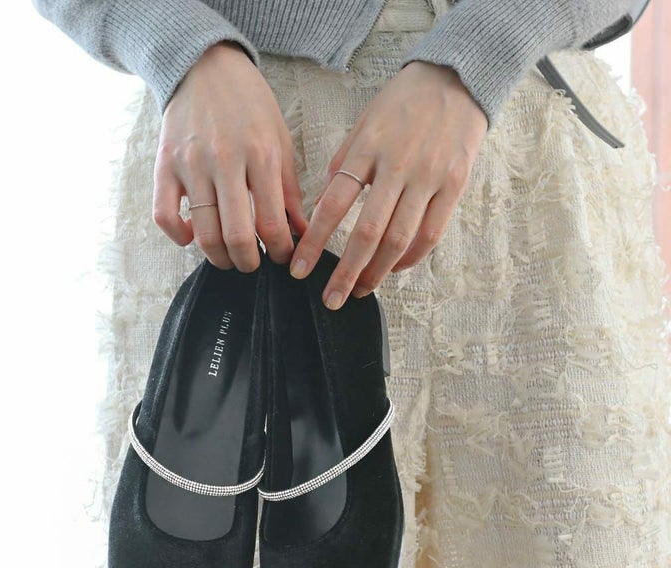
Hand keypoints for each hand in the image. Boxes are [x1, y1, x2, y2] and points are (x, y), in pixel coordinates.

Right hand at [153, 41, 308, 271]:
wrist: (205, 66)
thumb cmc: (248, 105)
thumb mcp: (280, 142)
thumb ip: (290, 192)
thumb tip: (303, 234)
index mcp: (260, 155)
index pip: (273, 224)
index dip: (280, 251)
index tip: (282, 256)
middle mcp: (224, 161)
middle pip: (237, 237)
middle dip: (250, 262)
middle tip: (254, 262)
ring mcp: (190, 165)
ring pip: (203, 234)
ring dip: (219, 257)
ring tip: (229, 256)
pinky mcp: (164, 166)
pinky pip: (164, 217)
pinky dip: (179, 237)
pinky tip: (193, 236)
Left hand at [288, 61, 487, 308]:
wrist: (458, 78)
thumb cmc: (402, 104)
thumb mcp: (364, 124)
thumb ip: (344, 164)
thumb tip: (322, 207)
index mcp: (368, 148)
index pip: (333, 204)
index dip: (313, 242)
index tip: (299, 269)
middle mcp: (399, 165)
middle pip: (368, 232)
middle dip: (346, 272)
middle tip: (331, 299)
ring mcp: (430, 177)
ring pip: (400, 239)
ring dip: (377, 273)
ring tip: (359, 290)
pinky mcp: (455, 185)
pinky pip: (430, 234)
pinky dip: (409, 258)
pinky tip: (393, 269)